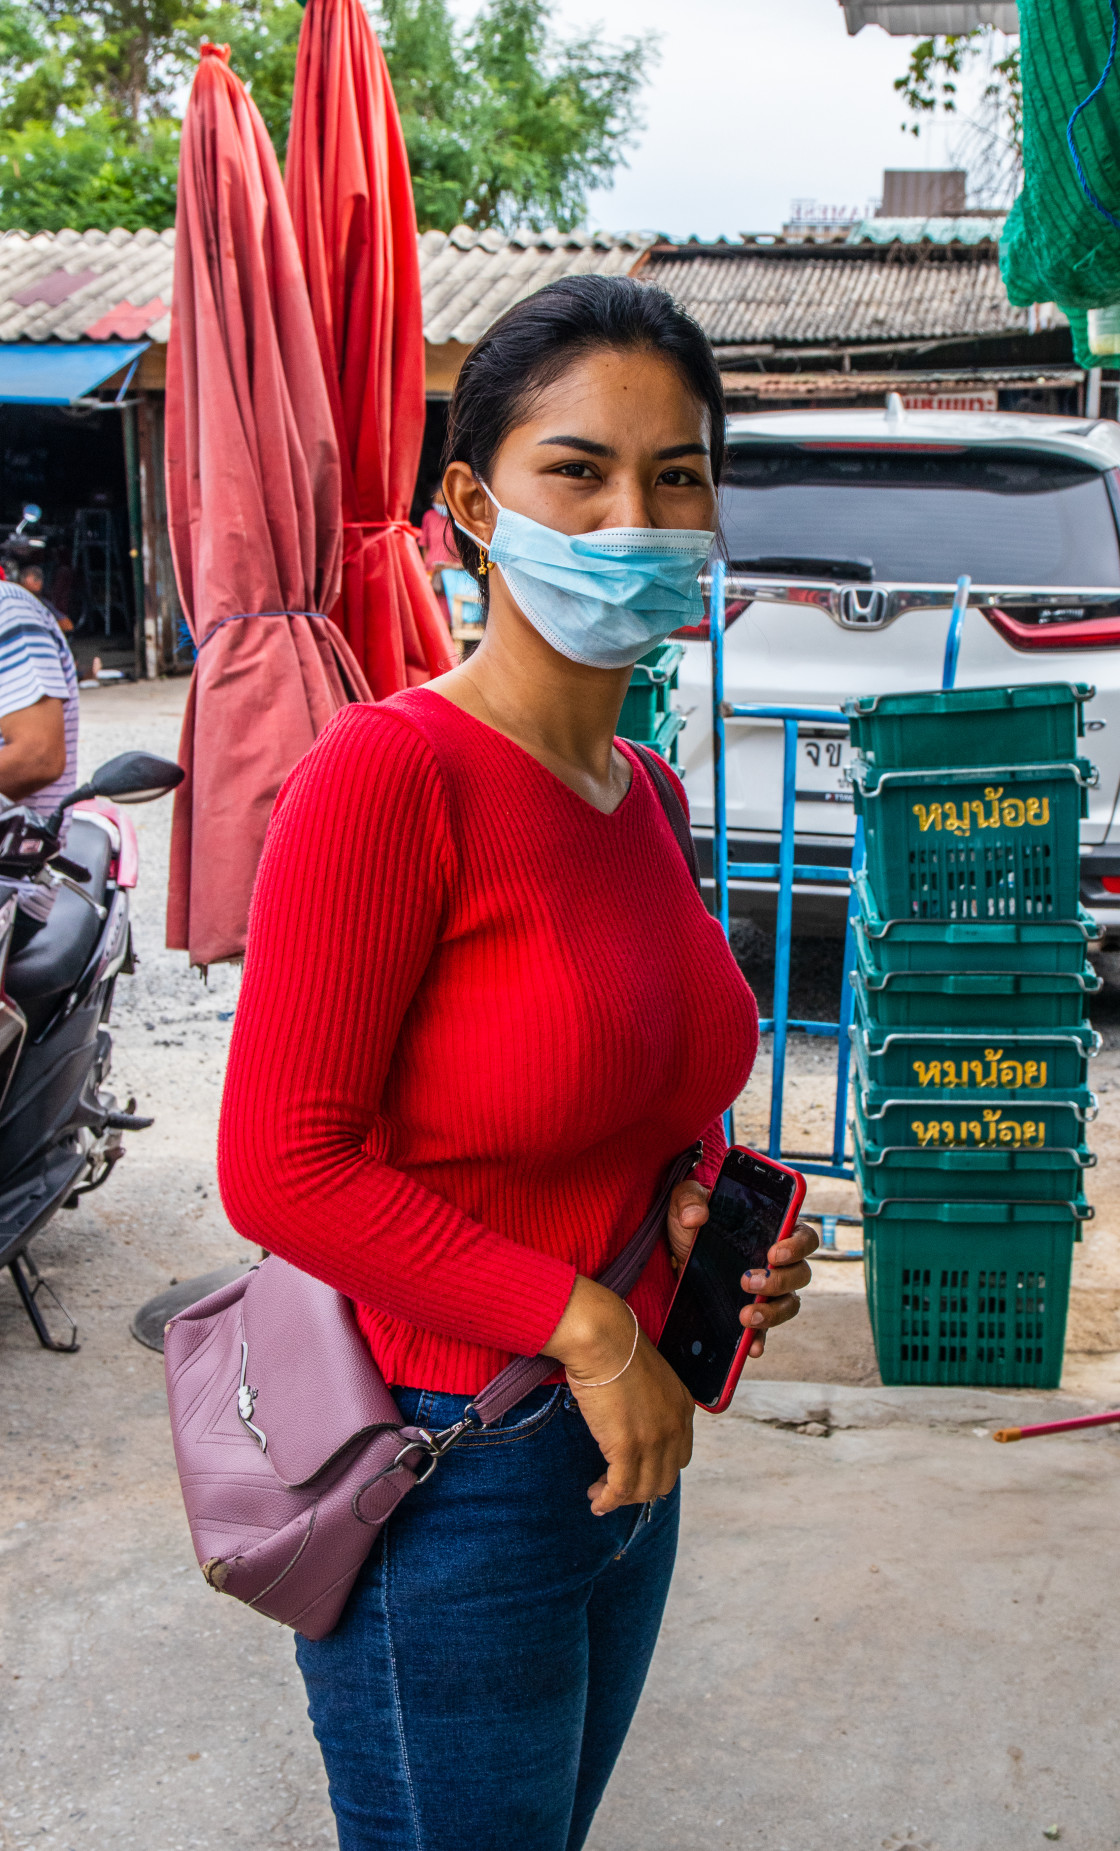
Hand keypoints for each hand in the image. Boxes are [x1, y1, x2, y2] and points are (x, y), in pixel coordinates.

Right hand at [543, 1276, 694, 1514]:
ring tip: (598, 1492)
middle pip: (664, 1479)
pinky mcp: (628, 1448)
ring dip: (621, 1498)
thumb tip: (629, 1421)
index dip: (654, 1470)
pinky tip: (596, 1501)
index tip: (633, 1471)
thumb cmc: (615, 1348)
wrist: (603, 1339)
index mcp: (682, 1409)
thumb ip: (648, 1403)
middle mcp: (675, 1428)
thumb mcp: (646, 1378)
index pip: (678, 1457)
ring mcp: (654, 1440)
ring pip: (644, 1489)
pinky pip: (621, 1489)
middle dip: (639, 1488)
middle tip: (613, 1485)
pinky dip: (608, 1501)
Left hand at [667, 1178, 818, 1358]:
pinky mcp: (753, 1311)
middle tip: (747, 1281)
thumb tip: (696, 1216)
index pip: (804, 1237)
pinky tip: (750, 1347)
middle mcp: (779, 1262)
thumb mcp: (685, 1200)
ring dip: (771, 1313)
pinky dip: (760, 1339)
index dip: (797, 1247)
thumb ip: (689, 1198)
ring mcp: (769, 1290)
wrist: (672, 1252)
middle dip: (778, 1281)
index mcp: (774, 1228)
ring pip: (789, 1305)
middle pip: (800, 1275)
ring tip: (745, 1317)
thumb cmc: (690, 1219)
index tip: (773, 1254)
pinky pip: (766, 1330)